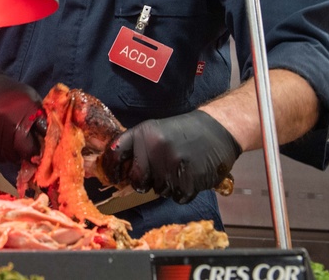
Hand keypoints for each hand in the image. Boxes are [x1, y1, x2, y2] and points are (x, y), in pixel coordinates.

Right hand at [0, 68, 43, 163]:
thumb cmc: (11, 95)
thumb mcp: (31, 99)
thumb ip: (42, 119)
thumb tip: (53, 141)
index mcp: (25, 110)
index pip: (34, 145)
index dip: (37, 151)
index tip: (37, 151)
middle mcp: (6, 120)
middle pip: (19, 153)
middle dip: (23, 153)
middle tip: (22, 147)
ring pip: (6, 156)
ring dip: (10, 154)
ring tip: (9, 142)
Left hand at [100, 110, 241, 203]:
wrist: (217, 129)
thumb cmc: (184, 132)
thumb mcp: (156, 131)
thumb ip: (138, 148)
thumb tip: (120, 174)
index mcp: (143, 133)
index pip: (115, 153)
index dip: (111, 168)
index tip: (113, 178)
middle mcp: (154, 148)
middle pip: (137, 180)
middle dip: (145, 182)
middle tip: (158, 173)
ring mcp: (171, 165)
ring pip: (158, 191)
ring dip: (167, 185)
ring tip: (180, 168)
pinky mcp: (188, 181)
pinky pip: (177, 197)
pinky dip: (183, 191)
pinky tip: (190, 175)